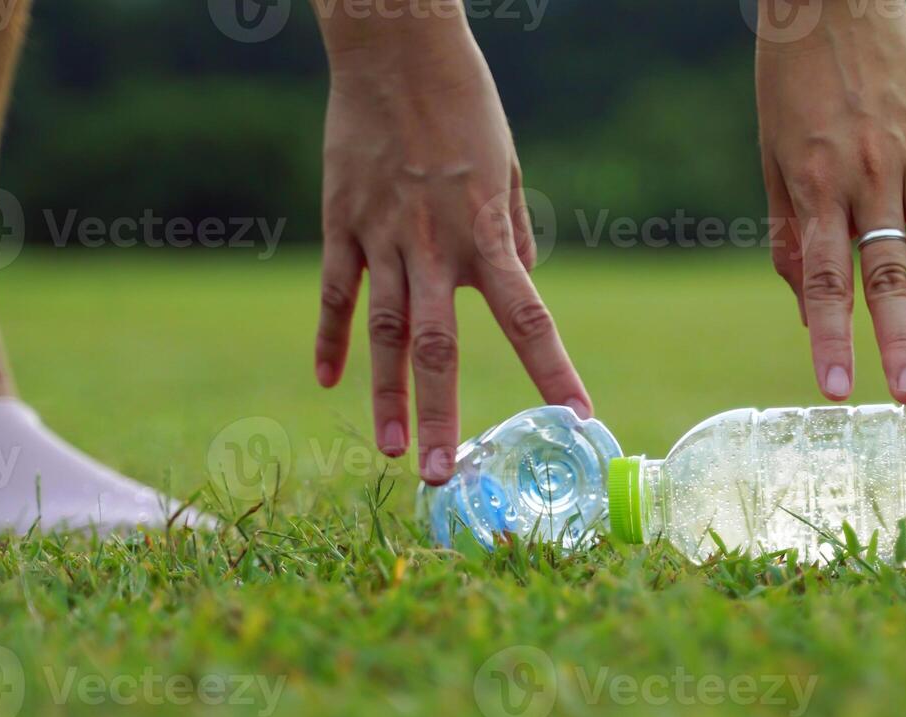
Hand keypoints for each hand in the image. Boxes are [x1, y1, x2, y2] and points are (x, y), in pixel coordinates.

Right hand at [312, 15, 590, 483]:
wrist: (395, 50)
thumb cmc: (464, 106)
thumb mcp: (507, 168)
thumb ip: (512, 233)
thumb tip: (522, 277)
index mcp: (487, 235)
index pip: (528, 319)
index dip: (553, 371)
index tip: (578, 417)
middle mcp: (434, 248)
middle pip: (440, 349)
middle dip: (441, 417)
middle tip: (440, 476)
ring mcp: (381, 240)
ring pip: (383, 335)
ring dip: (386, 397)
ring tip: (390, 453)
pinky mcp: (340, 225)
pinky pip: (334, 294)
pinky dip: (330, 338)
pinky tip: (327, 381)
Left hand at [756, 1, 905, 403]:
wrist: (833, 2)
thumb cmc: (793, 88)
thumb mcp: (773, 160)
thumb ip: (789, 234)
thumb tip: (805, 309)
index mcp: (817, 189)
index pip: (822, 281)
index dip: (830, 338)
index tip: (838, 391)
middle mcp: (869, 178)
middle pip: (887, 273)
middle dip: (900, 340)